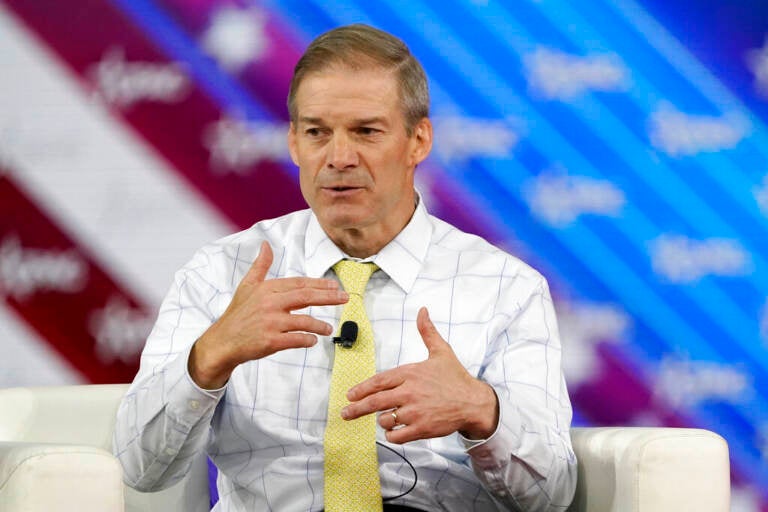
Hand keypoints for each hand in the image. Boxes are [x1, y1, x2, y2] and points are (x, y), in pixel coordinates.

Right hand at [189, 241, 348, 388]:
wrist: (222, 341)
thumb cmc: (238, 314)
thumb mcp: (247, 286)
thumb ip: (260, 266)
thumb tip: (266, 245)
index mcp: (267, 288)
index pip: (299, 284)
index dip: (319, 284)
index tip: (334, 286)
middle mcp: (269, 303)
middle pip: (305, 297)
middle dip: (328, 297)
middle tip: (344, 298)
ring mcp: (270, 323)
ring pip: (304, 321)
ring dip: (319, 325)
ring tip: (329, 328)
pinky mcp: (270, 341)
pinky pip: (296, 340)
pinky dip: (307, 340)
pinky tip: (313, 340)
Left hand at [342, 307, 498, 442]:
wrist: (474, 402)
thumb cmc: (455, 377)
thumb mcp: (441, 351)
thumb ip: (427, 332)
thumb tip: (423, 311)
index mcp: (411, 373)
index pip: (379, 381)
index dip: (362, 389)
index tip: (350, 395)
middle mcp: (410, 392)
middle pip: (375, 402)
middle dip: (356, 409)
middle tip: (345, 413)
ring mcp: (415, 412)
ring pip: (385, 420)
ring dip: (382, 421)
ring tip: (386, 418)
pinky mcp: (422, 429)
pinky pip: (397, 436)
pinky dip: (392, 435)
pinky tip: (394, 431)